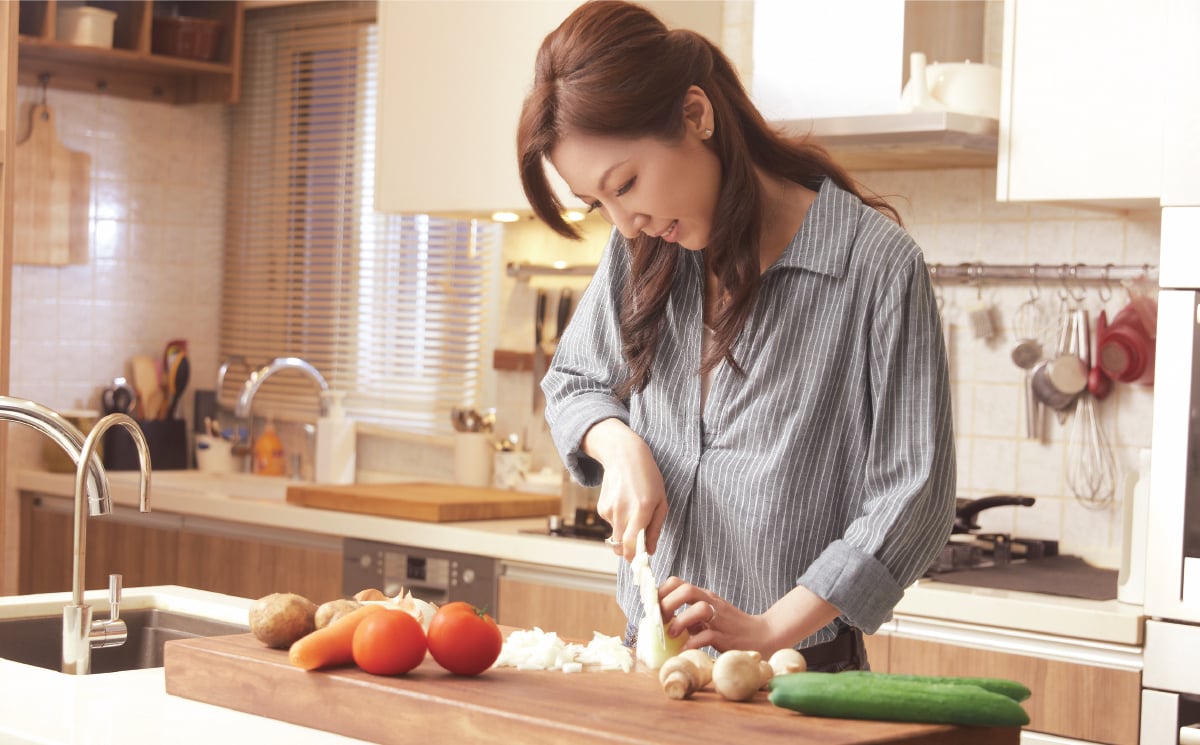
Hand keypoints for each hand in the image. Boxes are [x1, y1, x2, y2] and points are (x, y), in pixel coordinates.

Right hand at [582, 418, 667, 559]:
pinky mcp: (601, 508)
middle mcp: (622, 511)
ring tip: (633, 512)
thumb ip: (655, 528)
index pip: (632, 545)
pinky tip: (623, 504)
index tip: (640, 563)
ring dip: (625, 533)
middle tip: (639, 547)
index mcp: (641, 509)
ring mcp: (609, 510)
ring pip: (616, 536)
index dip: (634, 558)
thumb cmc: (648, 478)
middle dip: (629, 552)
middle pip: (620, 547)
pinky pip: (611, 524)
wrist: (623, 455)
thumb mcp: (660, 501)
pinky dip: (618, 521)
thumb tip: (650, 551)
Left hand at [659, 579, 841, 656]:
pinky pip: (707, 636)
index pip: (679, 583)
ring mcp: (720, 618)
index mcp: (704, 596)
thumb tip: (663, 620)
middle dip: (668, 603)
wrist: (763, 636)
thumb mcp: (708, 617)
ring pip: (699, 609)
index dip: (661, 592)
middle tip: (661, 618)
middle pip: (687, 590)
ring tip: (672, 634)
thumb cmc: (731, 628)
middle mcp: (711, 603)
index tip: (652, 606)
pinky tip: (685, 649)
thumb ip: (689, 616)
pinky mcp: (726, 636)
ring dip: (680, 621)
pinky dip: (692, 643)